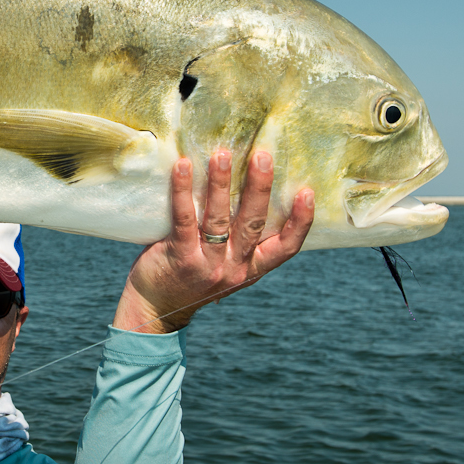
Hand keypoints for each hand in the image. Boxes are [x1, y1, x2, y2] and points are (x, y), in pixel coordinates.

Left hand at [112, 150, 314, 332]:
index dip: (300, 222)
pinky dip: (183, 192)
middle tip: (264, 156)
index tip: (307, 192)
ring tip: (222, 155)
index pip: (286, 248)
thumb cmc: (191, 276)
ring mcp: (207, 264)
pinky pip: (184, 220)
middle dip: (260, 188)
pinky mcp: (180, 258)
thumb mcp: (225, 265)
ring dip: (221, 184)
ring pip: (219, 219)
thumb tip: (249, 188)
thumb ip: (239, 240)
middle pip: (253, 224)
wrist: (156, 308)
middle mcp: (234, 267)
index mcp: (251, 268)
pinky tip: (182, 167)